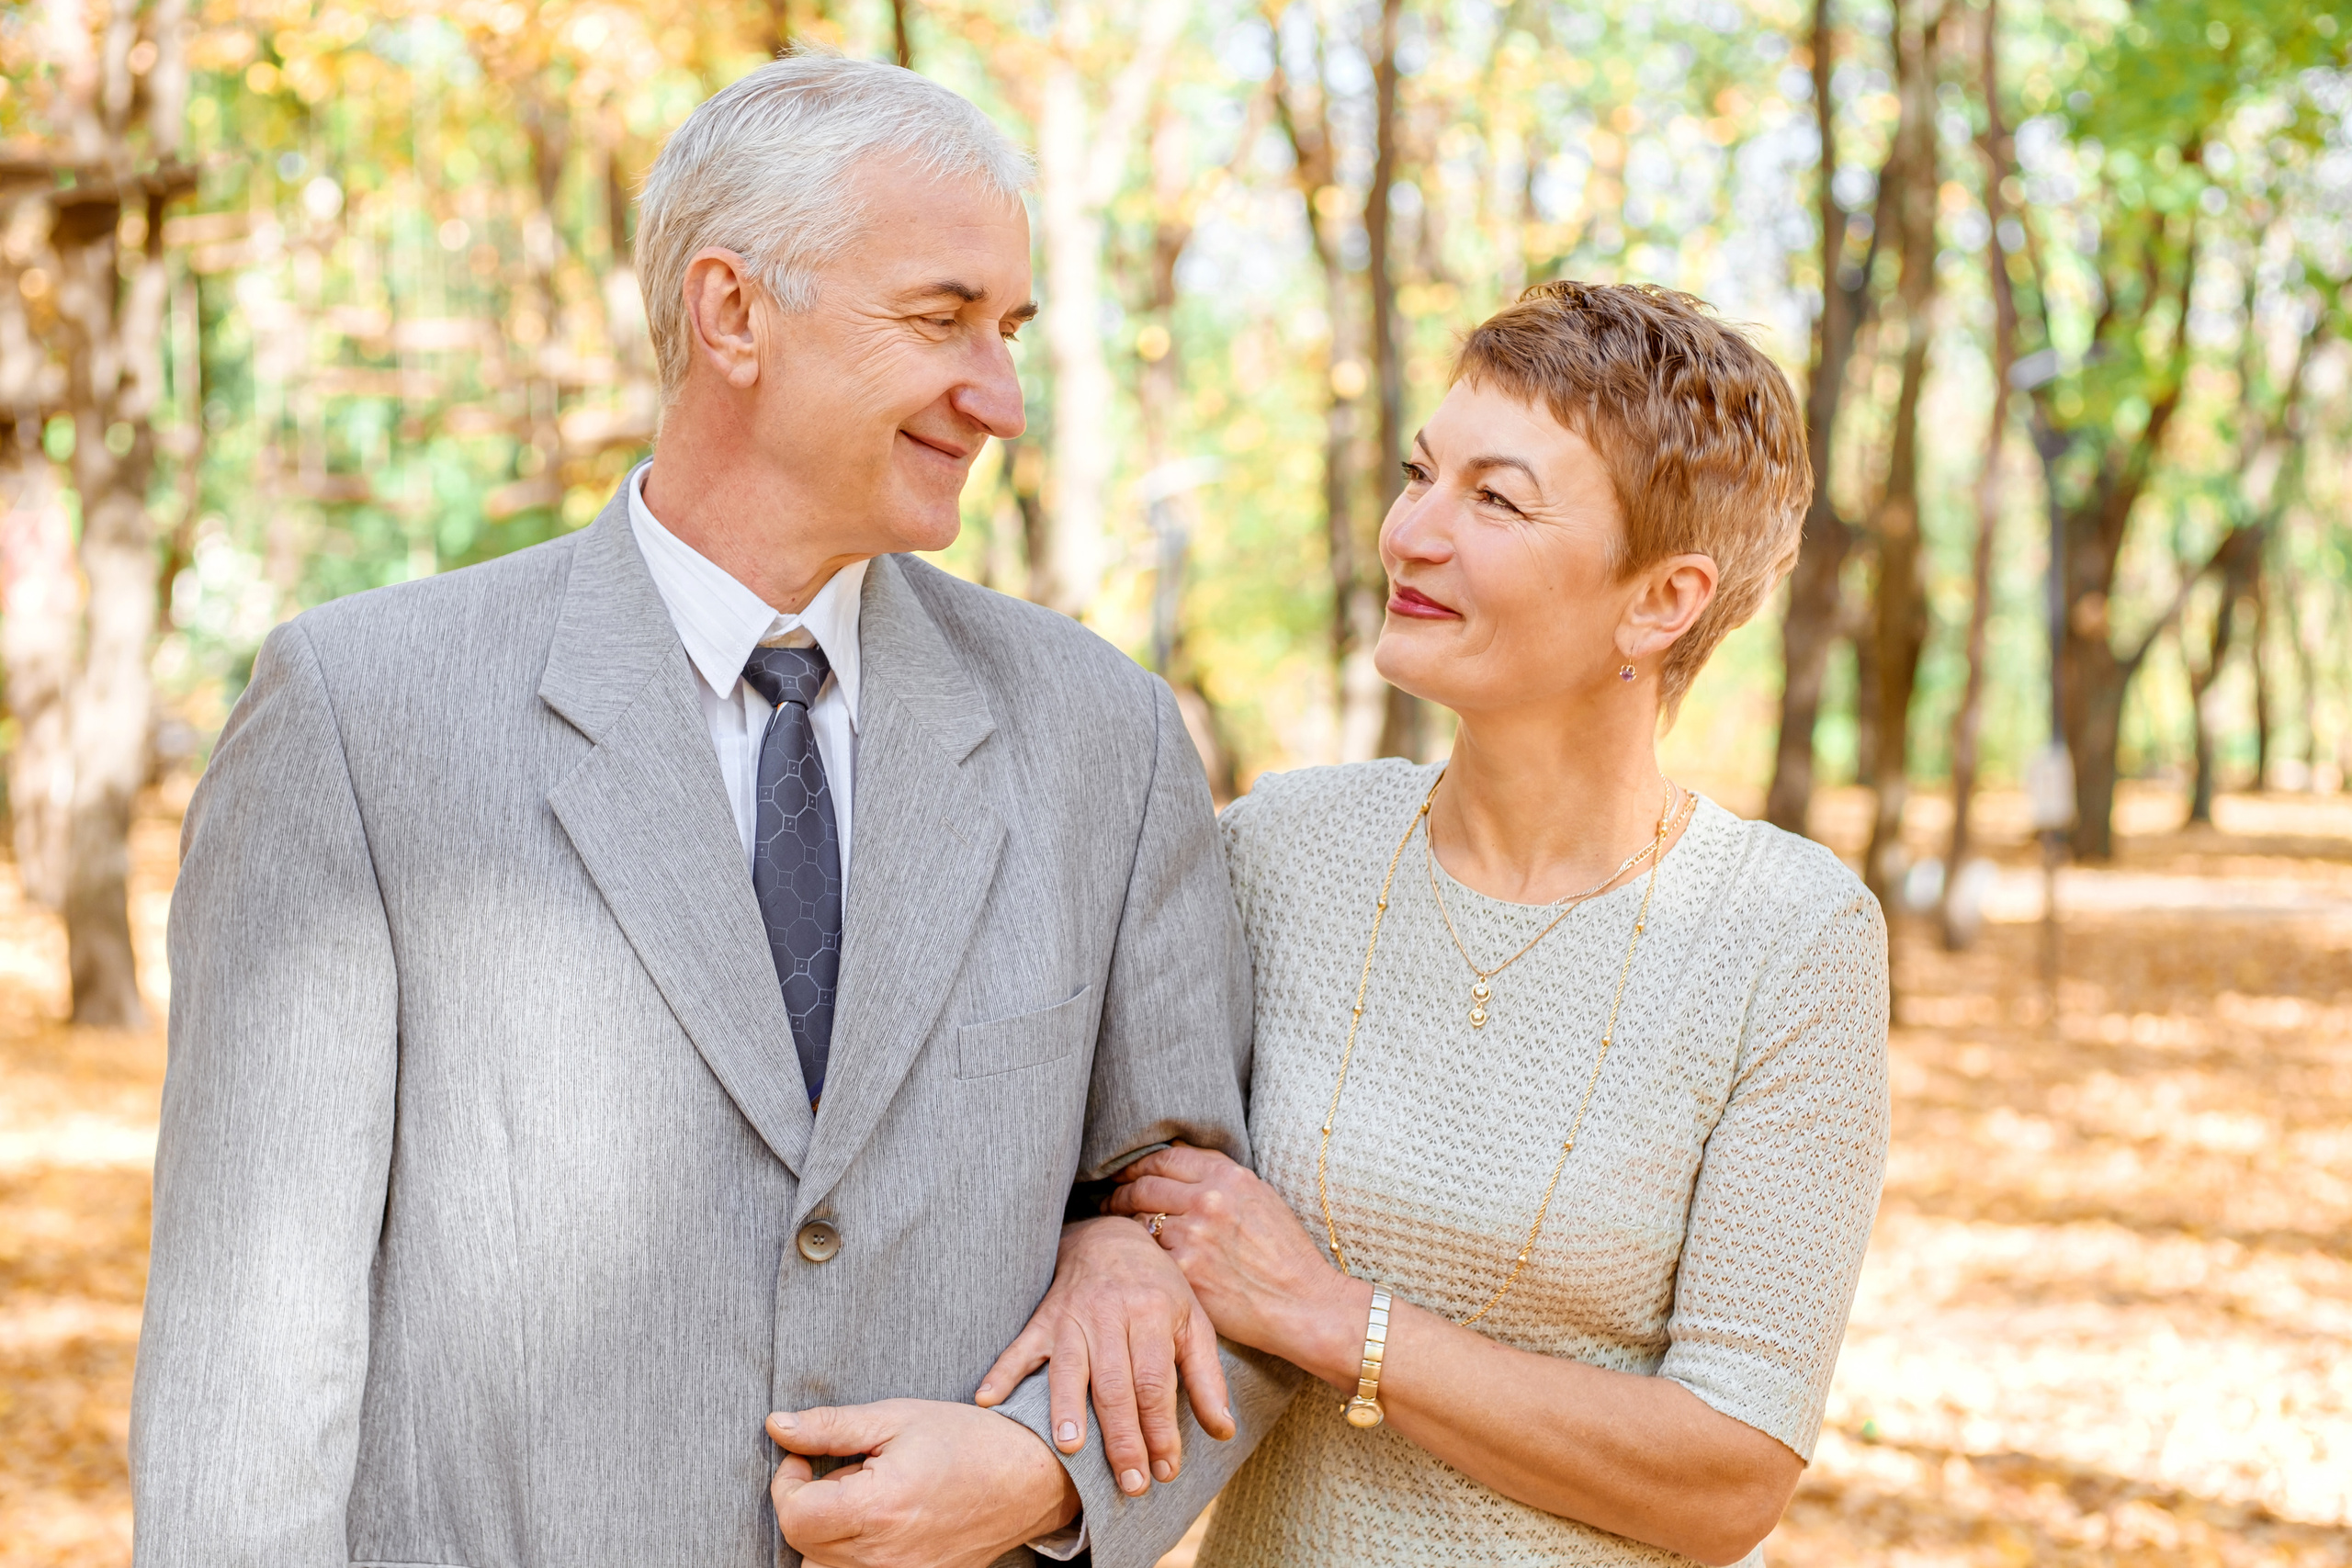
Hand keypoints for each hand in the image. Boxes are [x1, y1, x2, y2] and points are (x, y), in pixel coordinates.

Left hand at [766, 1399, 1079, 1567]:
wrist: (1029, 1478)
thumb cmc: (965, 1440)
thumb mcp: (895, 1418)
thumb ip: (829, 1427)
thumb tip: (775, 1426)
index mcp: (875, 1508)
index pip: (793, 1516)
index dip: (787, 1482)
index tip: (805, 1458)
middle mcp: (883, 1557)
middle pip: (803, 1547)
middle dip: (807, 1507)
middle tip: (842, 1474)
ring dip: (827, 1537)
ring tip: (861, 1501)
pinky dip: (854, 1554)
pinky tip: (880, 1522)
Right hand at [974, 1215, 1232, 1495]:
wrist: (1110, 1236)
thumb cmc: (1158, 1288)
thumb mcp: (1194, 1321)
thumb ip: (1207, 1378)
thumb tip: (1223, 1433)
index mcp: (1152, 1315)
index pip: (1156, 1382)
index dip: (1161, 1429)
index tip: (1166, 1470)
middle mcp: (1111, 1315)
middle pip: (1115, 1384)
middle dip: (1122, 1438)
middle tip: (1130, 1483)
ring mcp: (1072, 1317)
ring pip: (1069, 1368)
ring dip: (1067, 1408)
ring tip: (1070, 1448)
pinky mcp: (1043, 1318)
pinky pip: (1019, 1347)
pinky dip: (1002, 1372)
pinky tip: (987, 1399)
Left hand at [1105, 1143, 1370, 1388]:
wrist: (1303, 1304)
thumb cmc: (1286, 1254)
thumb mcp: (1260, 1197)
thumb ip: (1219, 1176)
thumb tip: (1176, 1154)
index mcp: (1229, 1176)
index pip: (1164, 1157)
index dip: (1136, 1165)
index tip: (1124, 1174)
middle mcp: (1209, 1199)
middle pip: (1143, 1184)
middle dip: (1120, 1192)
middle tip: (1108, 1201)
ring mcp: (1194, 1234)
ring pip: (1138, 1219)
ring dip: (1124, 1224)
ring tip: (1118, 1232)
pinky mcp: (1185, 1270)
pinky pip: (1147, 1254)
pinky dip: (1139, 1255)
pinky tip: (1136, 1261)